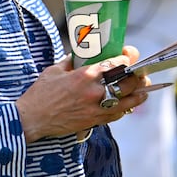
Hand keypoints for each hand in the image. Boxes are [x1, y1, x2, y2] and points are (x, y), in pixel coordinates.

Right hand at [15, 47, 151, 141]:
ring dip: (139, 94)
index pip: (117, 64)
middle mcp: (95, 91)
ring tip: (143, 89)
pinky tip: (129, 104)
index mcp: (85, 75)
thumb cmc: (41, 93)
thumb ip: (70, 62)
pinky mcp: (94, 121)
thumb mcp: (54, 70)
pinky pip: (117, 114)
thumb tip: (79, 55)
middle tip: (140, 72)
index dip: (127, 59)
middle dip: (138, 75)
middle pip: (128, 82)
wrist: (33, 119)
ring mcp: (96, 108)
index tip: (128, 56)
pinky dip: (125, 108)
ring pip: (128, 101)